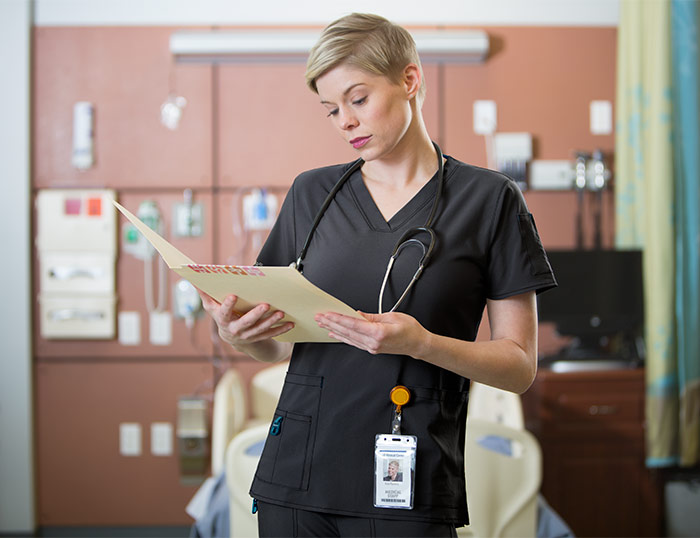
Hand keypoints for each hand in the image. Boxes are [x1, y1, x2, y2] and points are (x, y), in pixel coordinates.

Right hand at [199, 292, 293, 348]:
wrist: (231, 336)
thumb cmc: (222, 316)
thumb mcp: (211, 306)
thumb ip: (205, 293)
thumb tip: (194, 279)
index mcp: (223, 320)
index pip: (224, 312)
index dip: (227, 304)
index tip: (233, 295)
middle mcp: (235, 330)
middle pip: (246, 322)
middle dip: (256, 314)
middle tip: (266, 304)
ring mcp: (248, 335)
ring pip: (260, 329)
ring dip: (271, 322)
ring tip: (281, 313)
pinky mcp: (259, 338)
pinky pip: (271, 335)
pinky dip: (281, 329)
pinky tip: (290, 324)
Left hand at [314, 311, 428, 356]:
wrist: (418, 344)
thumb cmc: (410, 330)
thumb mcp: (392, 316)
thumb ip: (373, 316)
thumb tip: (358, 314)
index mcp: (379, 332)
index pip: (353, 324)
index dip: (339, 319)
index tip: (328, 314)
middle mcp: (373, 342)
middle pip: (347, 332)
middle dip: (332, 323)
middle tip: (319, 317)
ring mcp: (372, 347)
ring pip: (348, 338)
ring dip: (334, 330)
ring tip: (323, 324)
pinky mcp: (372, 349)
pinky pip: (353, 342)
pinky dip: (343, 337)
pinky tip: (335, 334)